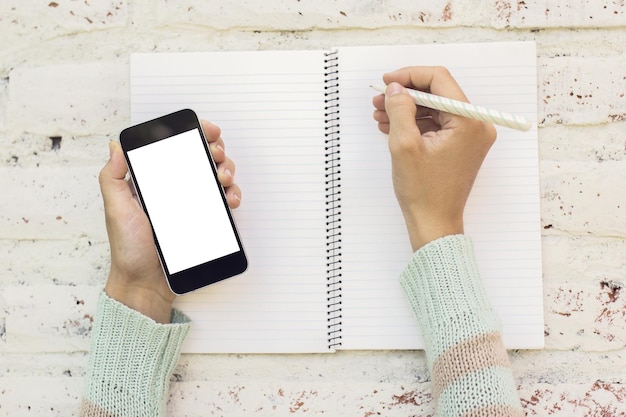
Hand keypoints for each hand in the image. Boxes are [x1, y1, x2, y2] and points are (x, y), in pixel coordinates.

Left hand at [99, 120, 240, 322]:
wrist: (146, 283)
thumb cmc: (129, 249)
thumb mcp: (116, 210)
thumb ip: (112, 177)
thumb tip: (115, 146)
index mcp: (154, 180)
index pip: (176, 148)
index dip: (194, 135)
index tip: (206, 132)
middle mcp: (175, 189)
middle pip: (202, 158)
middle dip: (215, 150)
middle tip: (215, 155)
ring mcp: (192, 204)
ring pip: (217, 176)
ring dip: (227, 170)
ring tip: (223, 178)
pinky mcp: (205, 220)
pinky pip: (224, 202)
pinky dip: (233, 195)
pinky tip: (230, 199)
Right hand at [372, 67, 496, 250]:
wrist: (434, 223)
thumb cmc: (424, 192)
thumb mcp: (404, 145)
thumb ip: (399, 109)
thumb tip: (395, 88)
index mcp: (468, 122)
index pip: (439, 80)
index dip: (409, 76)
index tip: (387, 81)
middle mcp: (476, 125)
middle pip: (437, 93)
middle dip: (405, 94)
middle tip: (380, 99)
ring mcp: (470, 136)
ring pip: (435, 109)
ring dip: (407, 109)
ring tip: (381, 114)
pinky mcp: (461, 146)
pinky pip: (437, 124)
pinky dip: (415, 123)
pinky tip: (392, 126)